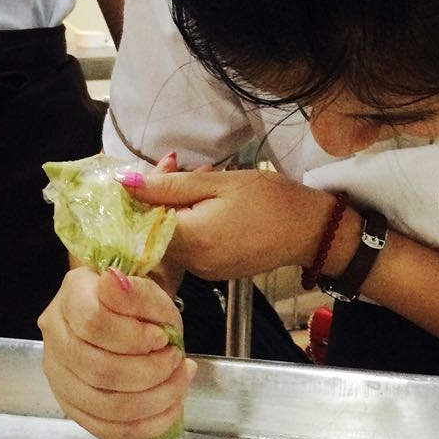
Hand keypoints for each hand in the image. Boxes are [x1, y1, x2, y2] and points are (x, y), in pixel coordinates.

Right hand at [38, 266, 195, 438]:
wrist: (132, 322)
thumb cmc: (140, 305)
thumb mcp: (151, 293)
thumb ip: (137, 291)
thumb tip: (112, 282)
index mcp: (72, 296)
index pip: (92, 322)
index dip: (134, 337)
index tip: (162, 337)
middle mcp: (55, 335)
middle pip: (98, 369)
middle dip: (150, 371)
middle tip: (177, 361)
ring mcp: (58, 374)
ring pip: (102, 403)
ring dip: (153, 400)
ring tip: (179, 383)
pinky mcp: (70, 405)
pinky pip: (104, 429)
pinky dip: (145, 425)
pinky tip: (168, 408)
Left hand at [115, 167, 349, 279]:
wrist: (312, 231)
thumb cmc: (272, 201)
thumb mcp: (220, 183)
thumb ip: (170, 185)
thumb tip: (126, 182)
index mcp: (193, 240)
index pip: (141, 223)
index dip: (138, 195)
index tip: (151, 172)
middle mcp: (194, 263)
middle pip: (153, 231)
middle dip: (156, 197)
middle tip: (175, 165)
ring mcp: (204, 271)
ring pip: (171, 238)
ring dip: (173, 208)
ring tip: (196, 180)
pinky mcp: (214, 272)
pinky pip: (189, 246)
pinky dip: (189, 223)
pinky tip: (205, 203)